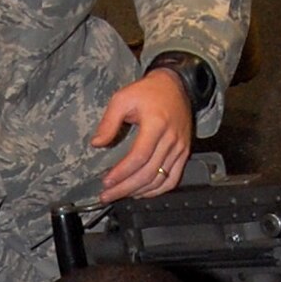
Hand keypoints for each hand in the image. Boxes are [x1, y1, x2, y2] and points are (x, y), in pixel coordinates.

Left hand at [93, 71, 194, 202]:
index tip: (106, 182)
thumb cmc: (148, 92)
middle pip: (148, 173)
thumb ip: (109, 122)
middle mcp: (171, 139)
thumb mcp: (122, 99)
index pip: (139, 157)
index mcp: (156, 125)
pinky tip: (142, 193)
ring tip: (121, 195)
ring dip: (139, 191)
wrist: (176, 86)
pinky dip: (158, 190)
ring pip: (160, 180)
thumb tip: (96, 143)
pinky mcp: (184, 153)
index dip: (122, 173)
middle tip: (108, 195)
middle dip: (125, 188)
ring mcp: (180, 148)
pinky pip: (173, 178)